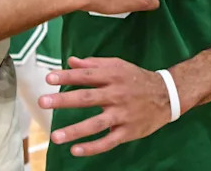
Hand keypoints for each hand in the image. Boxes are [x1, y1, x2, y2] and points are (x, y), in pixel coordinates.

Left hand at [39, 57, 172, 156]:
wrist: (167, 95)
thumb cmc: (136, 78)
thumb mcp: (118, 65)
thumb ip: (94, 64)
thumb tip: (71, 61)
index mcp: (113, 76)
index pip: (86, 76)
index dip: (67, 76)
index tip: (48, 78)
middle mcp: (116, 94)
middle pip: (87, 98)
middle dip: (64, 100)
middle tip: (43, 102)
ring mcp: (122, 115)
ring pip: (96, 124)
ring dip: (75, 130)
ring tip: (56, 136)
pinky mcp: (128, 132)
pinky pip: (108, 142)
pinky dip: (92, 147)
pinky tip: (75, 150)